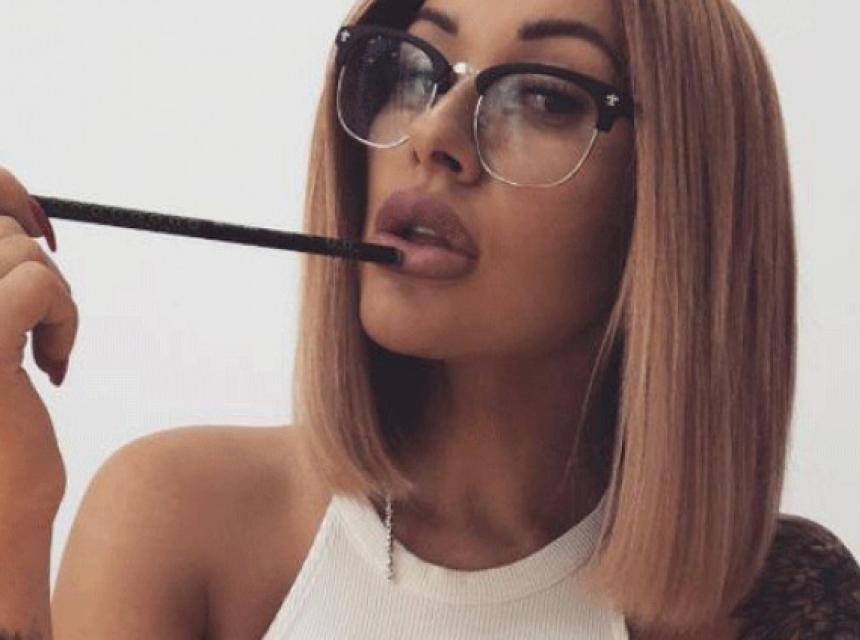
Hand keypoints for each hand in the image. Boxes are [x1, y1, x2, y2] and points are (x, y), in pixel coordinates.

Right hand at [0, 165, 76, 525]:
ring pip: (18, 250)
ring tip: (40, 353)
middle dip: (30, 262)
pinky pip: (43, 284)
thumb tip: (19, 214)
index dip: (4, 196)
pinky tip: (54, 370)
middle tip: (42, 320)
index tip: (37, 231)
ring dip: (52, 300)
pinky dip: (66, 319)